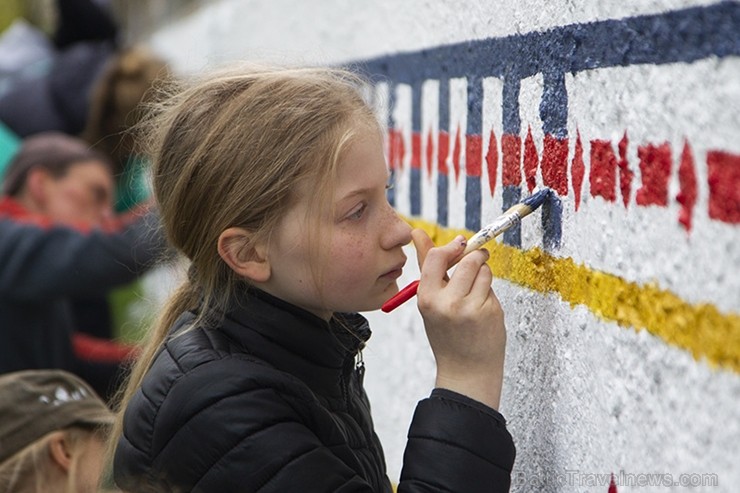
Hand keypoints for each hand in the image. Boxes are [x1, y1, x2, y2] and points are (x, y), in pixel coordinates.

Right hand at [412, 229, 505, 408]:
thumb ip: (427, 265)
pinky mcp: (490, 312)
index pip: (438, 257)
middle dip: (476, 256)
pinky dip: (489, 293)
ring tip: (476, 293)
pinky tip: (482, 310)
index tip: (460, 244)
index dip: (452, 247)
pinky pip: (492, 288)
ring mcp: (471, 308)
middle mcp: (447, 303)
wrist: (466, 370)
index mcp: (427, 298)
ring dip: (483, 275)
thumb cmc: (446, 332)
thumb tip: (417, 232)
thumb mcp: (430, 300)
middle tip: (477, 260)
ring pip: (484, 271)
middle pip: (468, 260)